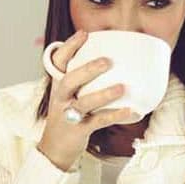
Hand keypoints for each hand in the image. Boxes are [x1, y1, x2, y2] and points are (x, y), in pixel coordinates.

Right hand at [37, 30, 135, 170]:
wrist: (54, 149)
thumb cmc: (67, 117)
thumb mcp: (68, 95)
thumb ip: (82, 80)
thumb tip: (113, 60)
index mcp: (59, 85)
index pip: (59, 62)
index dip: (70, 47)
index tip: (84, 34)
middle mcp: (60, 98)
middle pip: (70, 81)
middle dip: (87, 70)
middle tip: (107, 61)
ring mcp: (68, 114)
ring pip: (84, 103)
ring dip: (104, 94)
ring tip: (122, 87)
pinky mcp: (78, 130)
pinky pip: (98, 122)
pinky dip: (115, 116)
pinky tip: (130, 111)